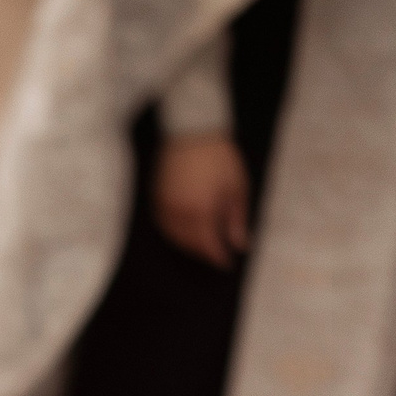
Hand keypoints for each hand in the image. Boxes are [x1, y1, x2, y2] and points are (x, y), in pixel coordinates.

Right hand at [152, 133, 250, 267]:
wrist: (192, 132)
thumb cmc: (219, 157)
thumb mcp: (237, 188)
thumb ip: (237, 219)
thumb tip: (240, 245)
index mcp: (201, 211)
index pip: (208, 246)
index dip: (218, 258)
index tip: (227, 264)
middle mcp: (178, 213)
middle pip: (189, 244)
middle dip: (203, 252)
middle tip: (217, 255)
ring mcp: (164, 206)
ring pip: (173, 237)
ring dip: (188, 245)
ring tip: (201, 245)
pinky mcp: (155, 198)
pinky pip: (163, 225)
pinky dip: (174, 233)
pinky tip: (185, 231)